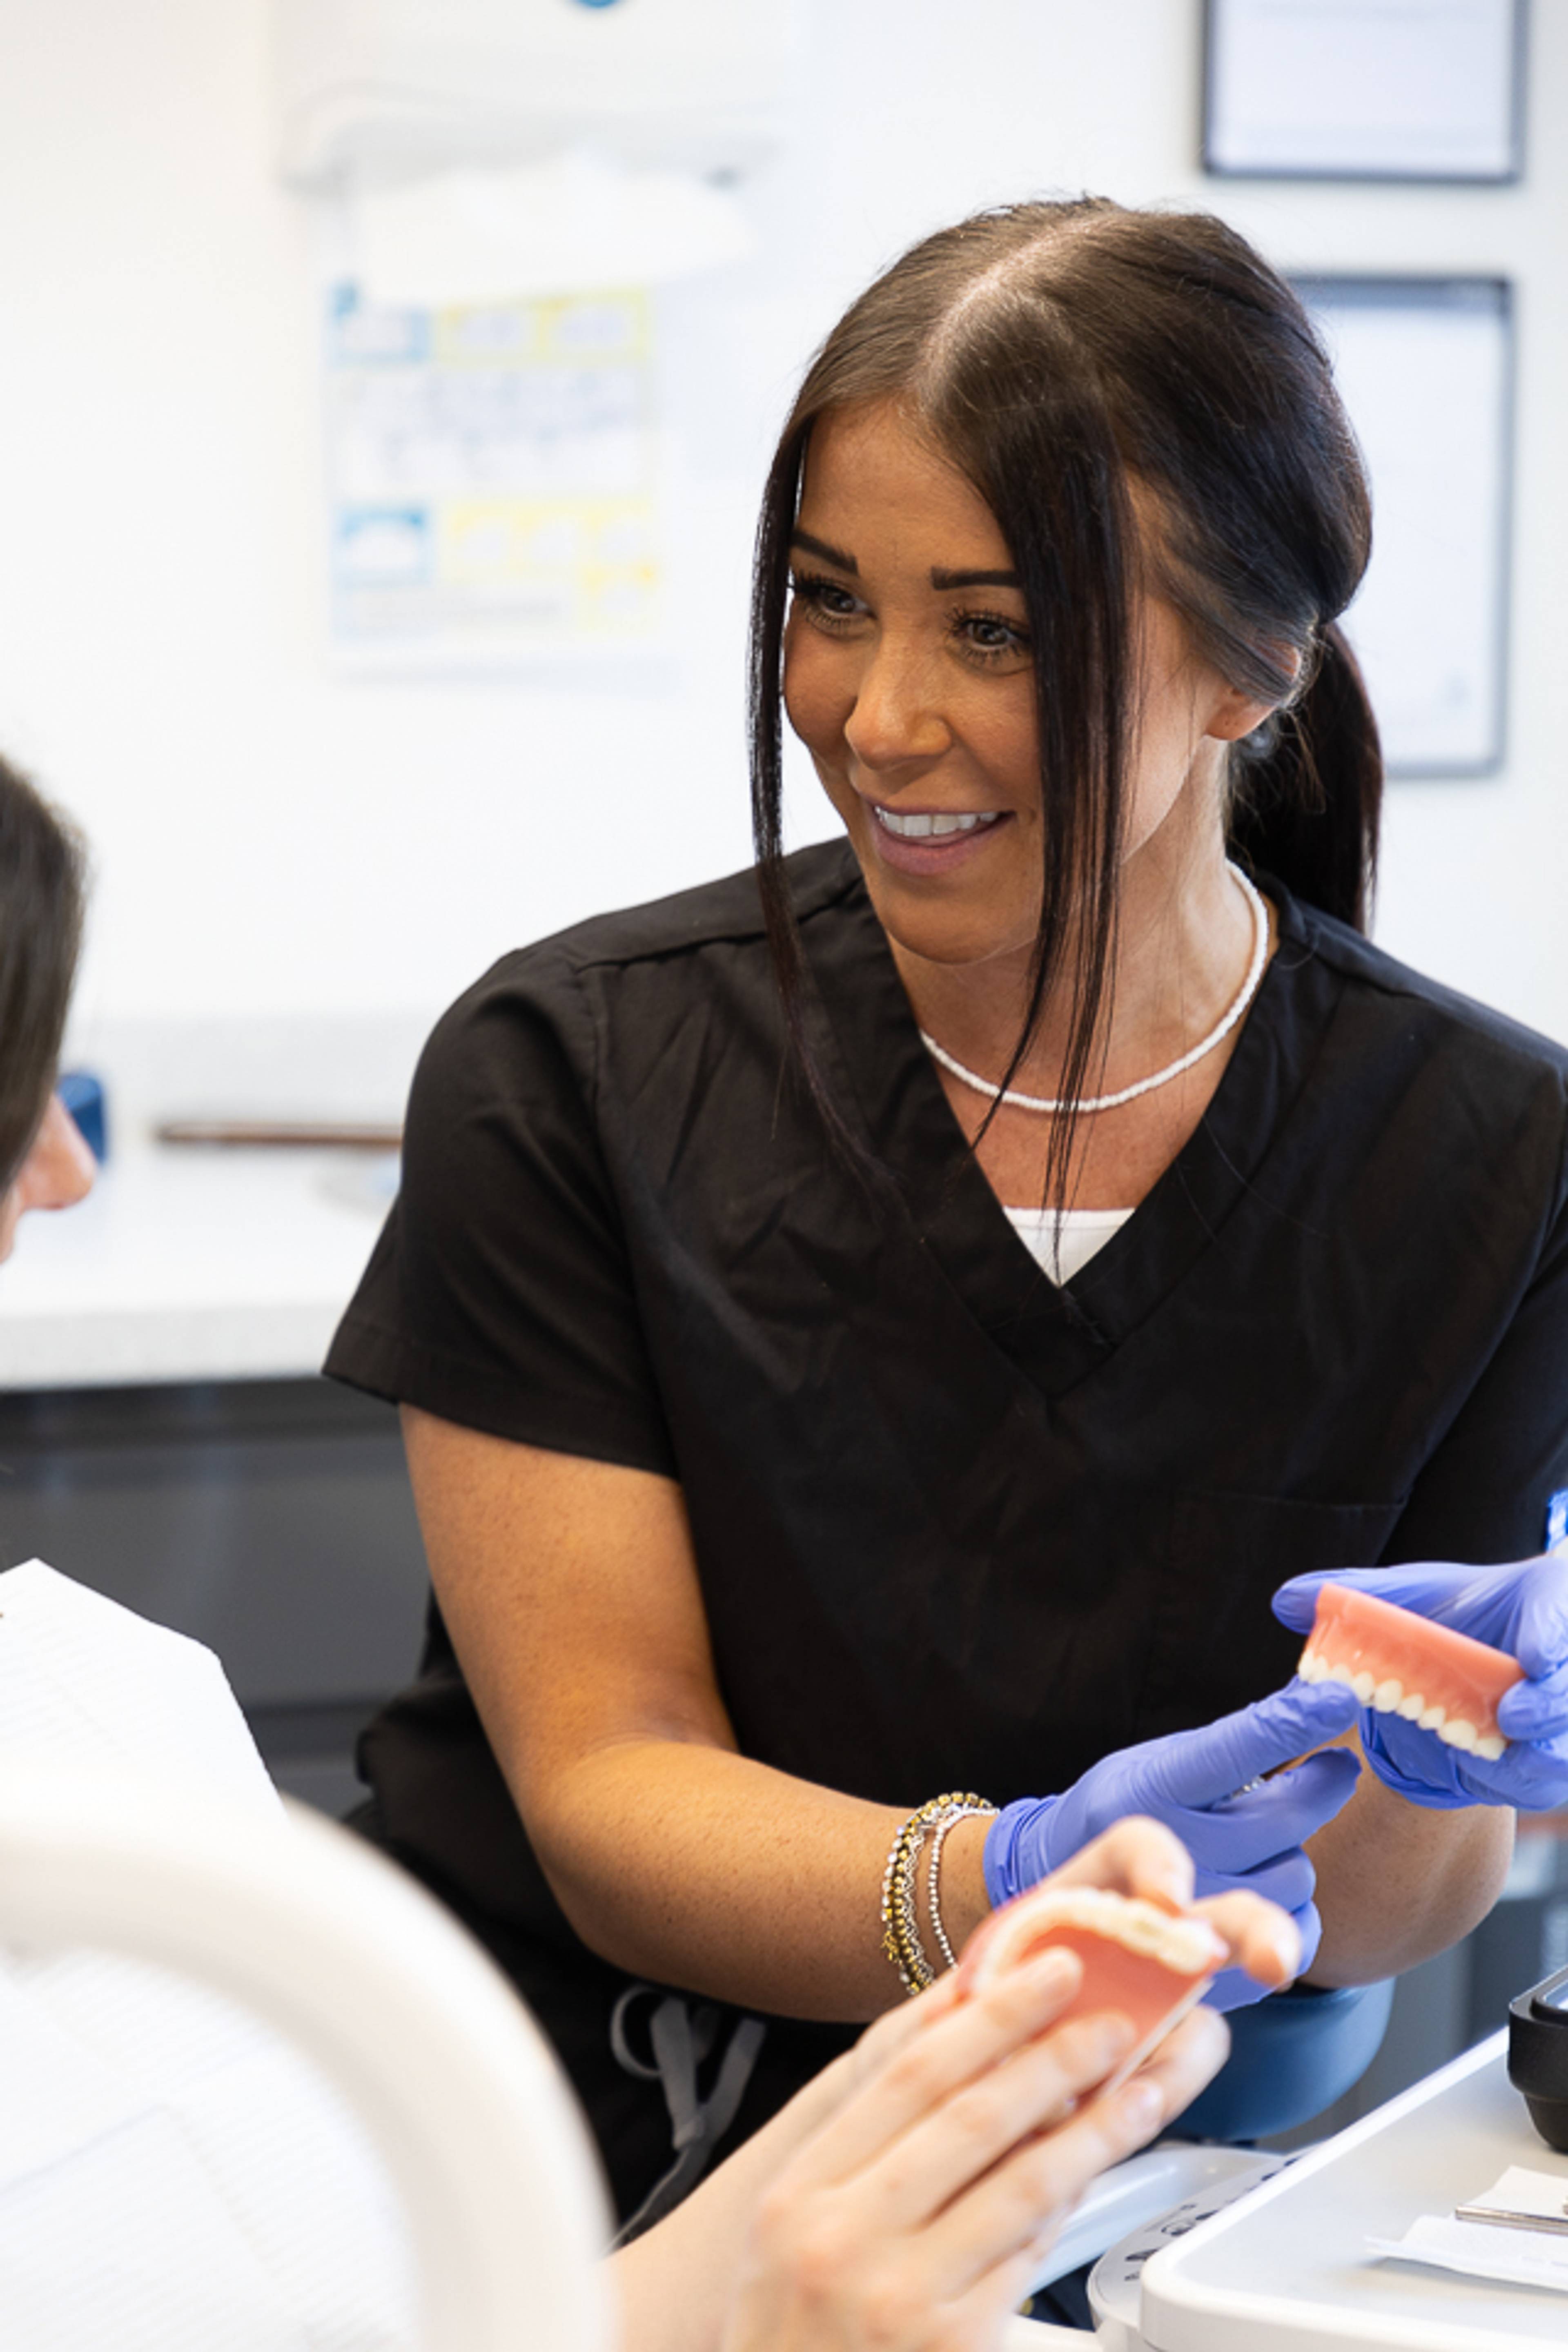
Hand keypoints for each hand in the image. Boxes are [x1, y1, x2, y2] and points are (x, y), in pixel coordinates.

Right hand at [718, 1822, 1289, 2351]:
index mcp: (801, 2194)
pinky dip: (1065, 2214)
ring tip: (1139, 2092)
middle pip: (970, 2118)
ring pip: (1016, 2188)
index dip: (989, 2016)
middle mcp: (843, 2238)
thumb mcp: (794, 2233)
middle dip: (1052, 2057)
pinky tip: (1098, 2180)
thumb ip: (866, 2153)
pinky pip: (1024, 2263)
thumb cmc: (794, 2336)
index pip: (910, 2076)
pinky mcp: (951, 2347)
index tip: (1048, 1973)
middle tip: (1109, 2018)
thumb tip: (960, 2054)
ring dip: (1089, 2132)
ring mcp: (900, 2296)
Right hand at [982, 1681, 1360, 2008]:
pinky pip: (1301, 1932)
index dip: (1290, 1724)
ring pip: (1297, 1875)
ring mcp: (1196, 1918)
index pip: (1231, 1751)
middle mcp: (1173, 1854)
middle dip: (1322, 1784)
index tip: (1338, 1699)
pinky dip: (1298, 1909)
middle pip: (1282, 1818)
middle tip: (1333, 1768)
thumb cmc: (1124, 1813)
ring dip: (1295, 1852)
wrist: (1073, 1902)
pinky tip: (1267, 1886)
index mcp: (1150, 1792)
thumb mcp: (1158, 1764)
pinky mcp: (1220, 1968)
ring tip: (1262, 1842)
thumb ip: (1229, 1745)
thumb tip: (1311, 1698)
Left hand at [1273, 1557, 1567, 1810]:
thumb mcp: (1407, 1601)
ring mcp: (1564, 1714)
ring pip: (1567, 1746)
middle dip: (1554, 1705)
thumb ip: (1356, 1598)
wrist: (1472, 1660)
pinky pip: (1548, 1782)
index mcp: (1545, 1597)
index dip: (1553, 1634)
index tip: (1533, 1657)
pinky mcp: (1555, 1757)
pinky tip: (1478, 1774)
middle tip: (1513, 1717)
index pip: (1560, 1609)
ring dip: (1539, 1756)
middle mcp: (1565, 1658)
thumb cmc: (1450, 1618)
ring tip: (1489, 1757)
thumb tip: (1286, 1599)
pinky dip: (1517, 1781)